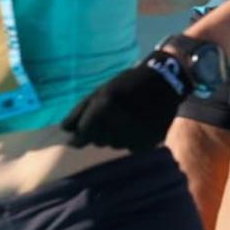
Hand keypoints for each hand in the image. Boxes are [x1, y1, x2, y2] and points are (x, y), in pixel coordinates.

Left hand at [61, 51, 190, 152]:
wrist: (166, 82)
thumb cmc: (128, 83)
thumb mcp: (102, 91)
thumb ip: (80, 112)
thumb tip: (64, 131)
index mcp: (102, 109)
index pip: (82, 136)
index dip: (79, 138)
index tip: (78, 139)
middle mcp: (116, 125)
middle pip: (98, 141)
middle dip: (100, 132)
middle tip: (112, 116)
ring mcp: (133, 136)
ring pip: (114, 145)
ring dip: (115, 135)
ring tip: (126, 118)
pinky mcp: (147, 143)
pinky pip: (131, 146)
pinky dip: (131, 138)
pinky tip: (138, 124)